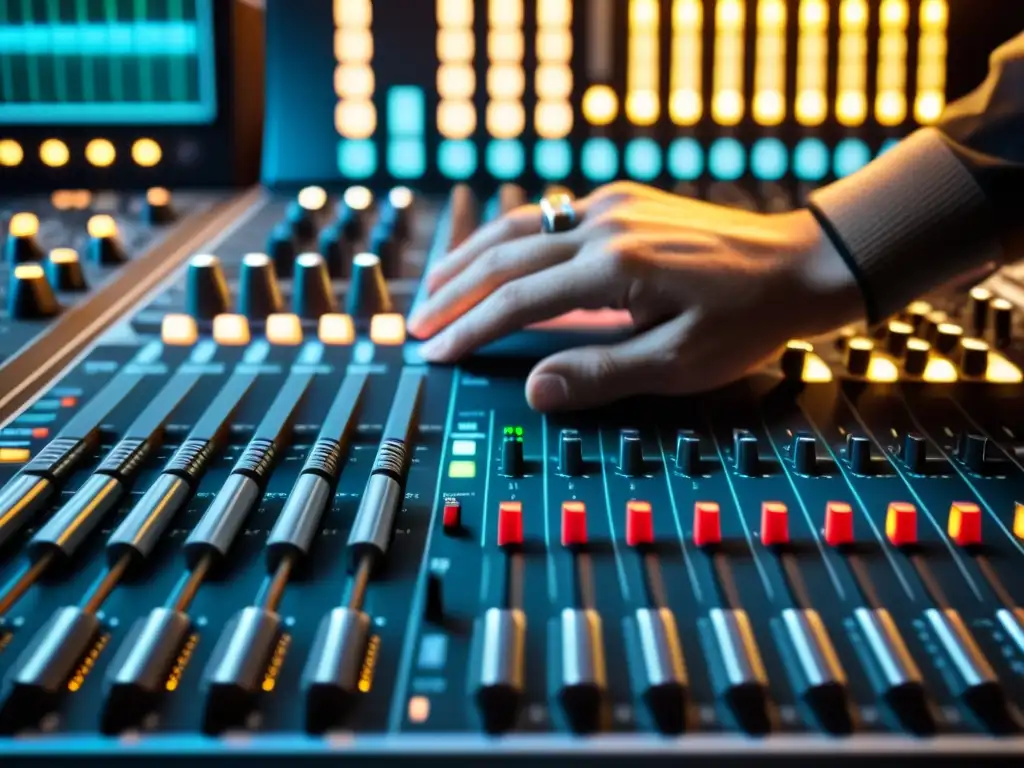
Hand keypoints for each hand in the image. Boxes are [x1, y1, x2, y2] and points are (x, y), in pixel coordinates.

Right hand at [408, 182, 864, 410]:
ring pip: (520, 224)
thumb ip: (600, 374)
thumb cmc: (746, 320)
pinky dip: (511, 240)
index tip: (434, 352)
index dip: (469, 329)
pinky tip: (496, 260)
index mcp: (615, 267)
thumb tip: (533, 389)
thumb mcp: (679, 363)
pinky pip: (549, 215)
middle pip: (504, 254)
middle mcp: (605, 223)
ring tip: (436, 287)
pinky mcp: (624, 200)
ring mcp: (613, 205)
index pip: (518, 300)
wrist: (800, 263)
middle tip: (417, 323)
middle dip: (454, 291)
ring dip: (472, 257)